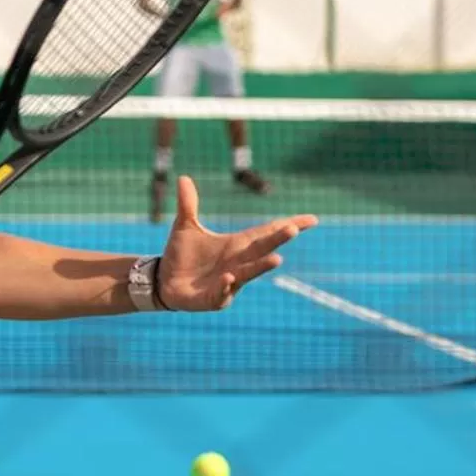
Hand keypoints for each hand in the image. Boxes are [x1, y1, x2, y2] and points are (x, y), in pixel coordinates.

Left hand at [155, 175, 315, 310]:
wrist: (164, 282)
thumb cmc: (181, 255)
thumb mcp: (185, 226)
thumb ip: (189, 204)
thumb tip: (184, 177)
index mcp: (236, 245)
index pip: (266, 232)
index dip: (288, 225)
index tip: (311, 219)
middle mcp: (238, 263)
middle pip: (262, 249)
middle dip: (277, 240)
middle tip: (294, 228)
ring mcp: (229, 282)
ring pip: (248, 273)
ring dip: (262, 266)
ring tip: (277, 258)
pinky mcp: (214, 298)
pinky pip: (222, 293)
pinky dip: (225, 286)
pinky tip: (227, 278)